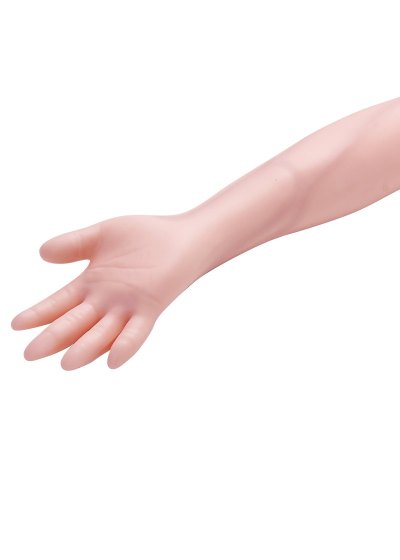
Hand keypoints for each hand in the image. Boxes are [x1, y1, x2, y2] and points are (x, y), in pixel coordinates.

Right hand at [11, 214, 200, 369]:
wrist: (185, 236)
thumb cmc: (147, 236)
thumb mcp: (103, 235)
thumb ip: (74, 244)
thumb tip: (42, 252)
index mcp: (91, 285)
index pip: (59, 304)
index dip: (39, 314)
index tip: (16, 324)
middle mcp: (107, 301)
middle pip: (75, 323)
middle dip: (53, 338)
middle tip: (30, 354)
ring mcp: (128, 307)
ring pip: (102, 333)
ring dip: (85, 348)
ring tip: (66, 363)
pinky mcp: (151, 307)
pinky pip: (138, 331)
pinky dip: (126, 344)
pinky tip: (113, 359)